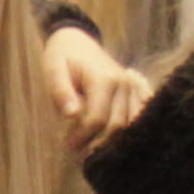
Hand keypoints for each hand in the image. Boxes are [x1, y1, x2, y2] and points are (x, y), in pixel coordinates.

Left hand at [40, 23, 146, 144]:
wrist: (77, 41)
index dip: (83, 136)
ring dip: (114, 139)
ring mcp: (133, 86)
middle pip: (116, 125)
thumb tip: (72, 115)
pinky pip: (140, 113)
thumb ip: (61, 92)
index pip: (97, 119)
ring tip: (94, 147)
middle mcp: (123, 84)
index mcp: (103, 80)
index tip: (69, 145)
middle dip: (97, 142)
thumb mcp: (53, 70)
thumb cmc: (62, 57)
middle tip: (79, 152)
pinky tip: (117, 138)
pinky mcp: (136, 89)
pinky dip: (130, 127)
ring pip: (130, 124)